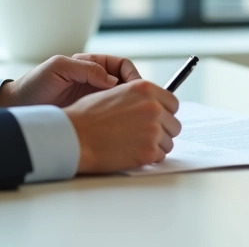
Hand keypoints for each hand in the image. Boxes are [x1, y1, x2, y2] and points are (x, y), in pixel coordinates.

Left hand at [0, 54, 142, 107]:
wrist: (18, 107)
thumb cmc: (34, 84)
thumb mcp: (59, 68)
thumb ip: (85, 68)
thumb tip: (111, 79)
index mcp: (90, 65)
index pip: (122, 66)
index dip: (133, 76)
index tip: (136, 88)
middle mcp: (95, 81)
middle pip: (127, 84)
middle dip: (137, 93)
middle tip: (140, 106)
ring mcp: (93, 99)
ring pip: (122, 101)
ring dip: (130, 107)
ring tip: (133, 118)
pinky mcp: (90, 115)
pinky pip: (111, 115)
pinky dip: (119, 119)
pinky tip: (120, 127)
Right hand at [63, 79, 180, 172]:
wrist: (75, 136)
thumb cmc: (87, 116)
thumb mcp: (115, 93)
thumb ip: (139, 97)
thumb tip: (155, 106)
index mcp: (145, 89)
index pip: (173, 103)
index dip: (164, 113)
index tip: (157, 119)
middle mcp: (153, 107)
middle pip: (174, 124)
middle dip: (162, 131)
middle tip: (143, 135)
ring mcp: (153, 130)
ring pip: (168, 142)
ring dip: (155, 145)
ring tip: (133, 144)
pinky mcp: (149, 151)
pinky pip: (160, 157)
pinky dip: (148, 158)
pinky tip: (131, 153)